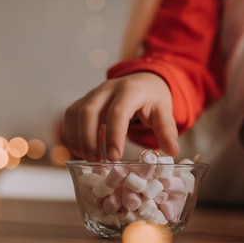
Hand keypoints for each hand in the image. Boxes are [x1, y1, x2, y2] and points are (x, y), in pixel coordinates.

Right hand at [63, 72, 178, 160]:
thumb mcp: (164, 112)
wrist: (144, 81)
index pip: (117, 113)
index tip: (114, 158)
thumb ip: (167, 131)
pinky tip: (81, 150)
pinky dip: (72, 134)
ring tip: (89, 158)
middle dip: (89, 139)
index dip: (113, 136)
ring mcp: (94, 93)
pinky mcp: (85, 99)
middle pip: (89, 112)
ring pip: (75, 113)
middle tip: (97, 161)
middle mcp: (108, 89)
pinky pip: (70, 115)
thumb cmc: (153, 99)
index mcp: (131, 91)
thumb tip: (172, 151)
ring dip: (78, 138)